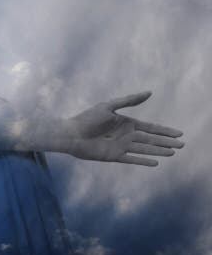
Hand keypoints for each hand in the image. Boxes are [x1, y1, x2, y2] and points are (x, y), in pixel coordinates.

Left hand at [66, 91, 183, 165]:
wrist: (71, 134)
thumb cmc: (87, 119)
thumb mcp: (109, 106)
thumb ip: (129, 100)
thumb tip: (149, 92)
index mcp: (125, 123)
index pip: (150, 127)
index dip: (164, 130)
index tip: (179, 133)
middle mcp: (125, 135)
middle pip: (150, 139)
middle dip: (166, 141)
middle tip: (182, 145)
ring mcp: (121, 146)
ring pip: (144, 149)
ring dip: (159, 151)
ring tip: (173, 152)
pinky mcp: (114, 156)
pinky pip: (132, 159)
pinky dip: (143, 161)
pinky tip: (156, 162)